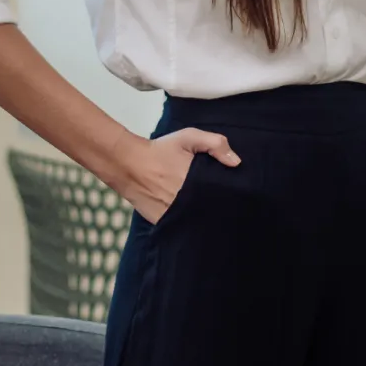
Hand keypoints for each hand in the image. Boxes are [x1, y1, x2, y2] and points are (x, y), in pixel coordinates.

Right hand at [116, 127, 239, 223]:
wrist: (128, 164)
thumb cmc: (160, 150)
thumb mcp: (188, 137)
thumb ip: (215, 144)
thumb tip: (236, 163)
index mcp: (198, 182)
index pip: (223, 197)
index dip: (231, 197)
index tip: (236, 195)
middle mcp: (188, 202)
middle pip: (212, 211)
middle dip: (220, 209)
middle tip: (225, 204)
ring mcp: (175, 215)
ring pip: (197, 221)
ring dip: (203, 218)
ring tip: (208, 212)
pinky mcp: (163, 223)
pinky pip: (181, 227)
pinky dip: (187, 225)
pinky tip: (190, 218)